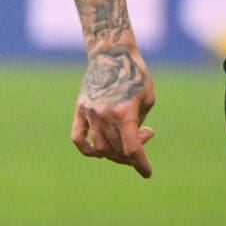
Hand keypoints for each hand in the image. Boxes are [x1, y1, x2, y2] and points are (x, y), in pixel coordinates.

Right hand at [71, 45, 156, 177]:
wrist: (111, 53)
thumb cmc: (135, 74)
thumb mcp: (148, 99)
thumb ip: (138, 124)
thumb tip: (132, 142)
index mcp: (124, 112)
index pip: (132, 149)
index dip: (141, 165)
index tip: (147, 173)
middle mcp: (104, 115)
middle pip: (117, 151)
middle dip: (132, 153)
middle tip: (143, 136)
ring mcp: (90, 113)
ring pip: (100, 149)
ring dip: (116, 151)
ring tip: (128, 136)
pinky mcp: (81, 109)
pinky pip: (78, 138)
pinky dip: (88, 150)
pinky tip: (99, 150)